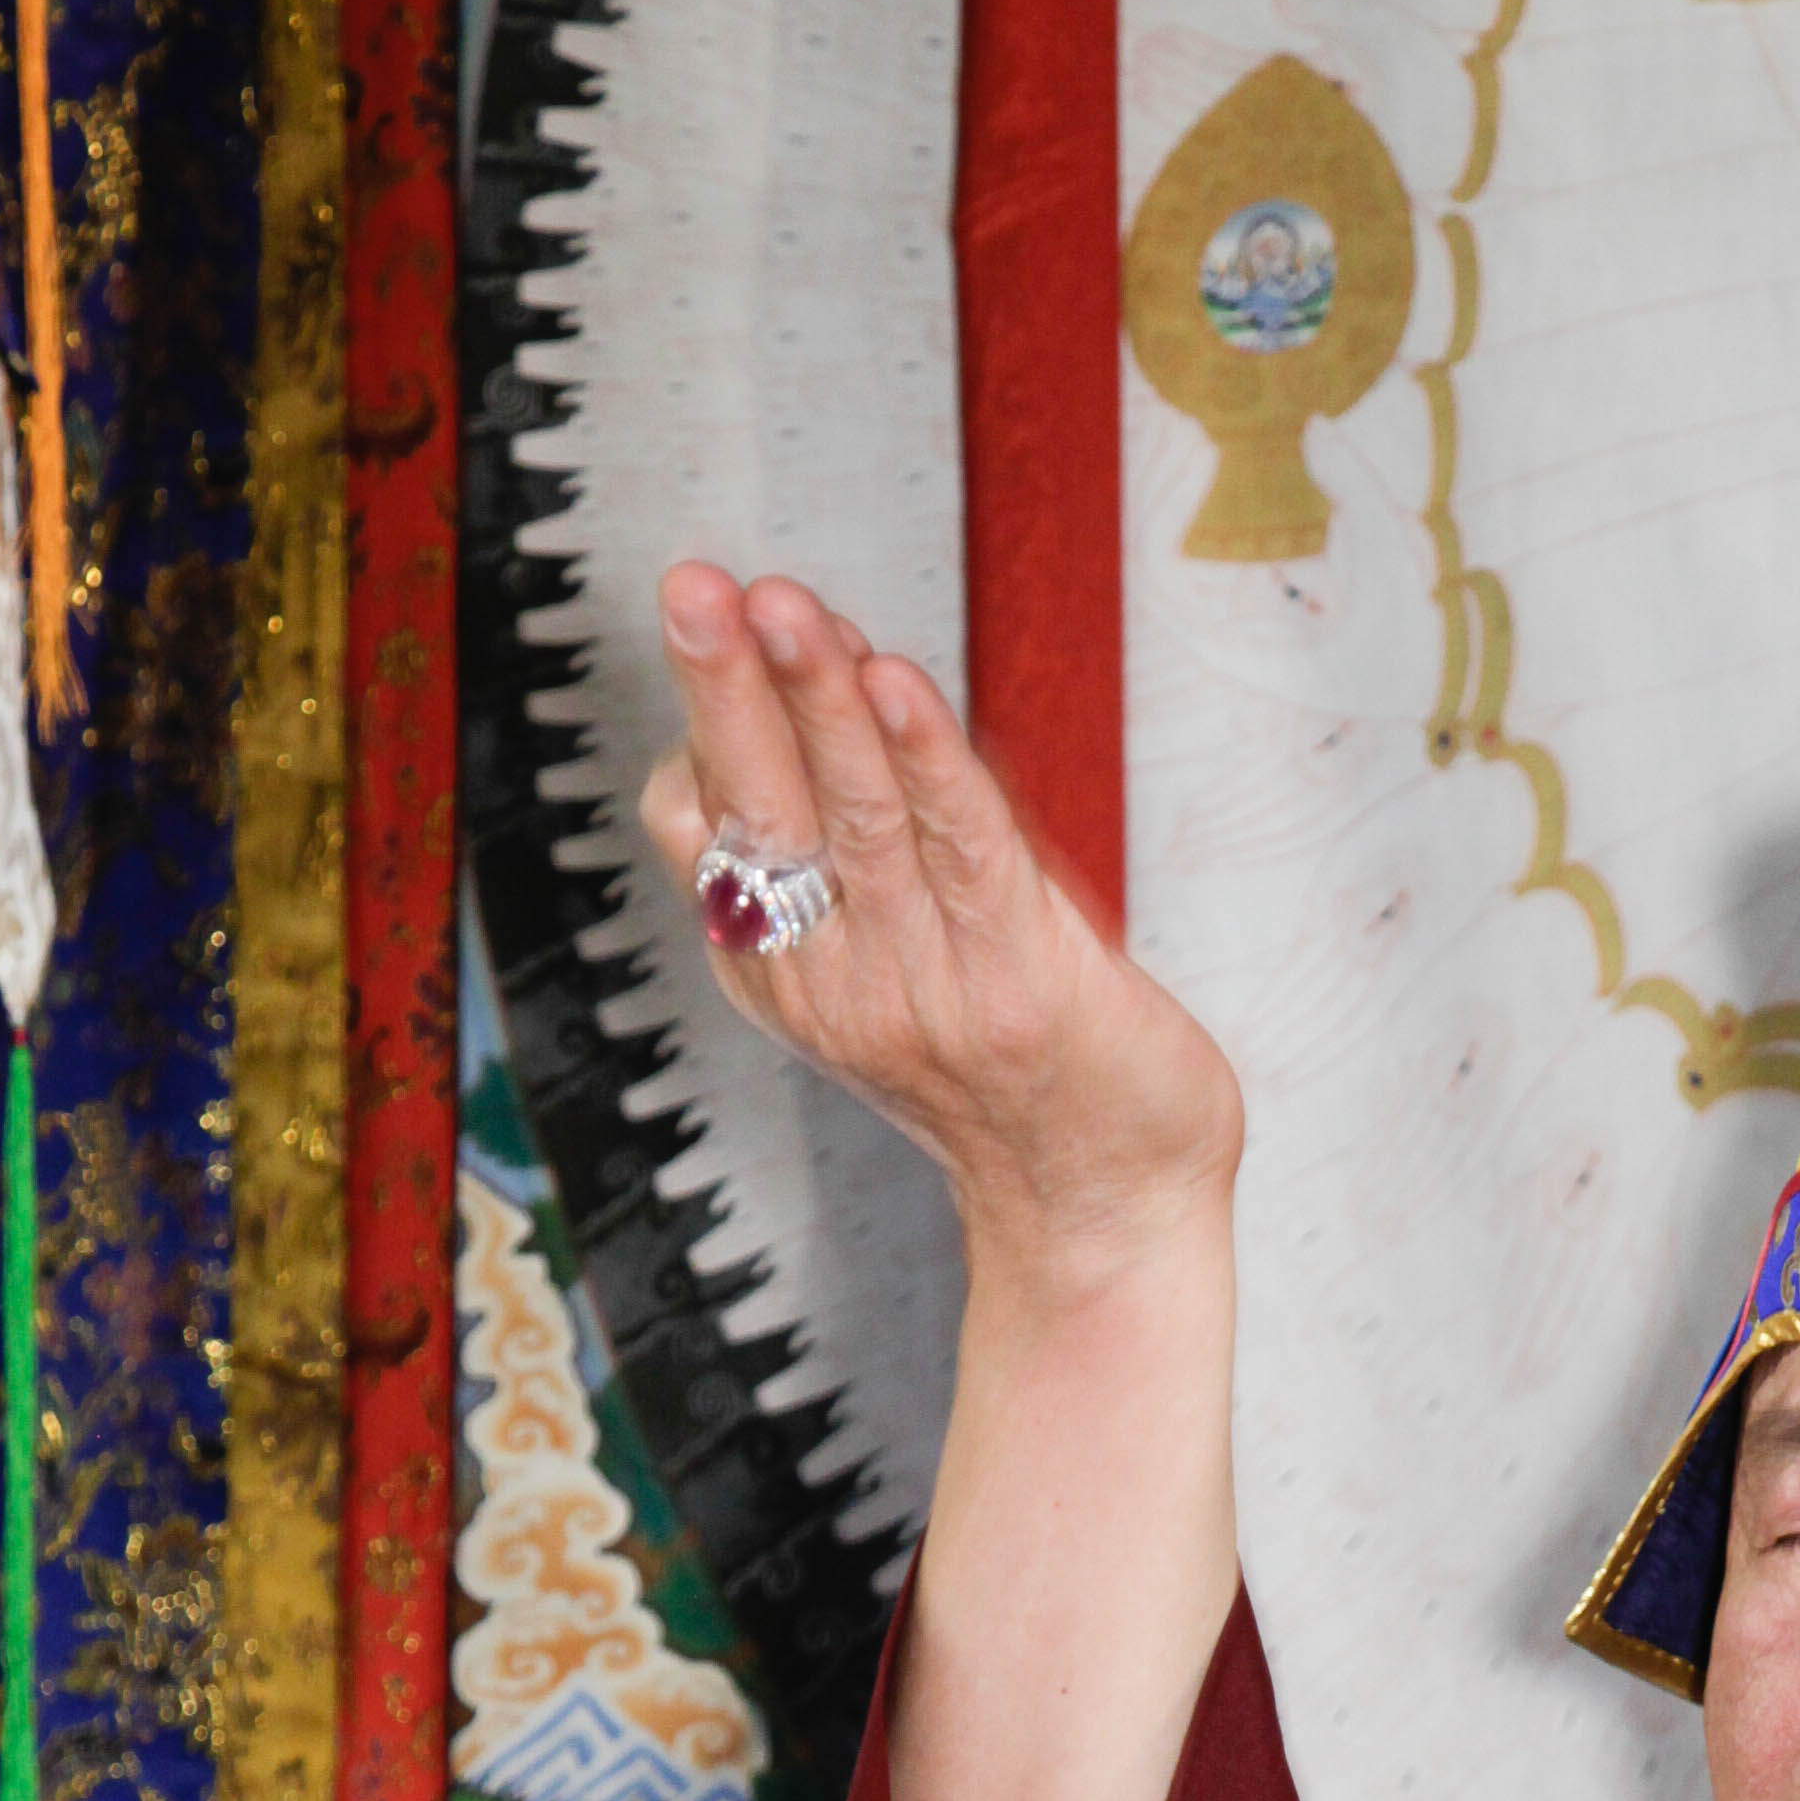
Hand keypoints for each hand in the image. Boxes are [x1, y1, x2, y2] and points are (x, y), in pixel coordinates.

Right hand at [639, 563, 1241, 1296]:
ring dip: (816, 700)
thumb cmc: (1011, 1075)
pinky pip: (962, 848)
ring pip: (853, 814)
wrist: (1107, 1214)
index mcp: (784, 977)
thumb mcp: (888, 976)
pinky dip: (926, 759)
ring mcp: (926, 984)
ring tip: (783, 604)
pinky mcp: (1022, 978)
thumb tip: (831, 691)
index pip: (706, 831)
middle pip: (761, 812)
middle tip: (692, 586)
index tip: (724, 619)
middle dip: (724, 689)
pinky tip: (893, 680)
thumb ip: (847, 864)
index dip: (712, 724)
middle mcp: (836, 981)